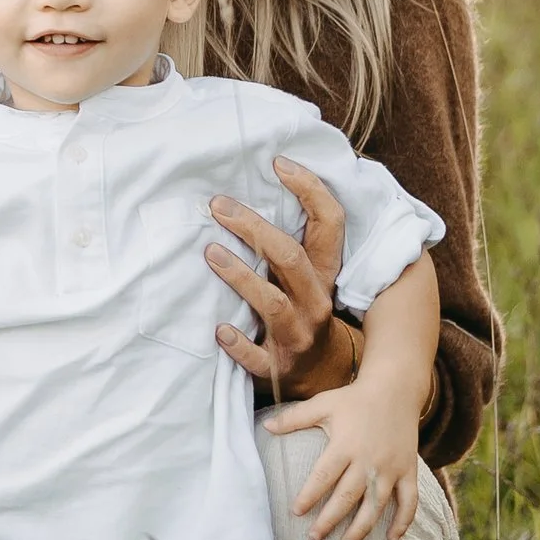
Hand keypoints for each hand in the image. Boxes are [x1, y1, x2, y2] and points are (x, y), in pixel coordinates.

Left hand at [207, 154, 349, 390]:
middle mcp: (315, 301)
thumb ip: (286, 242)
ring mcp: (297, 336)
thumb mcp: (306, 276)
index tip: (278, 163)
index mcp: (323, 273)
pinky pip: (257, 357)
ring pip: (273, 304)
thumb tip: (245, 188)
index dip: (310, 190)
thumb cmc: (301, 310)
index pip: (330, 223)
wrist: (321, 376)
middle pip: (291, 258)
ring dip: (240, 277)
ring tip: (210, 252)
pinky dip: (238, 343)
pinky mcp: (277, 367)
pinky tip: (219, 330)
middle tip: (219, 206)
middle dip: (255, 229)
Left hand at [262, 365, 424, 539]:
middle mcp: (368, 460)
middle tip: (314, 537)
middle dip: (330, 520)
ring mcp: (391, 468)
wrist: (395, 389)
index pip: (323, 477)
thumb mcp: (322, 404)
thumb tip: (266, 428)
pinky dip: (403, 522)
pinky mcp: (409, 471)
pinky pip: (409, 502)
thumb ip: (294, 418)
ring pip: (376, 505)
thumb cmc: (353, 399)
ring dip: (362, 528)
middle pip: (347, 497)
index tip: (296, 512)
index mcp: (345, 445)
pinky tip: (391, 539)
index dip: (309, 496)